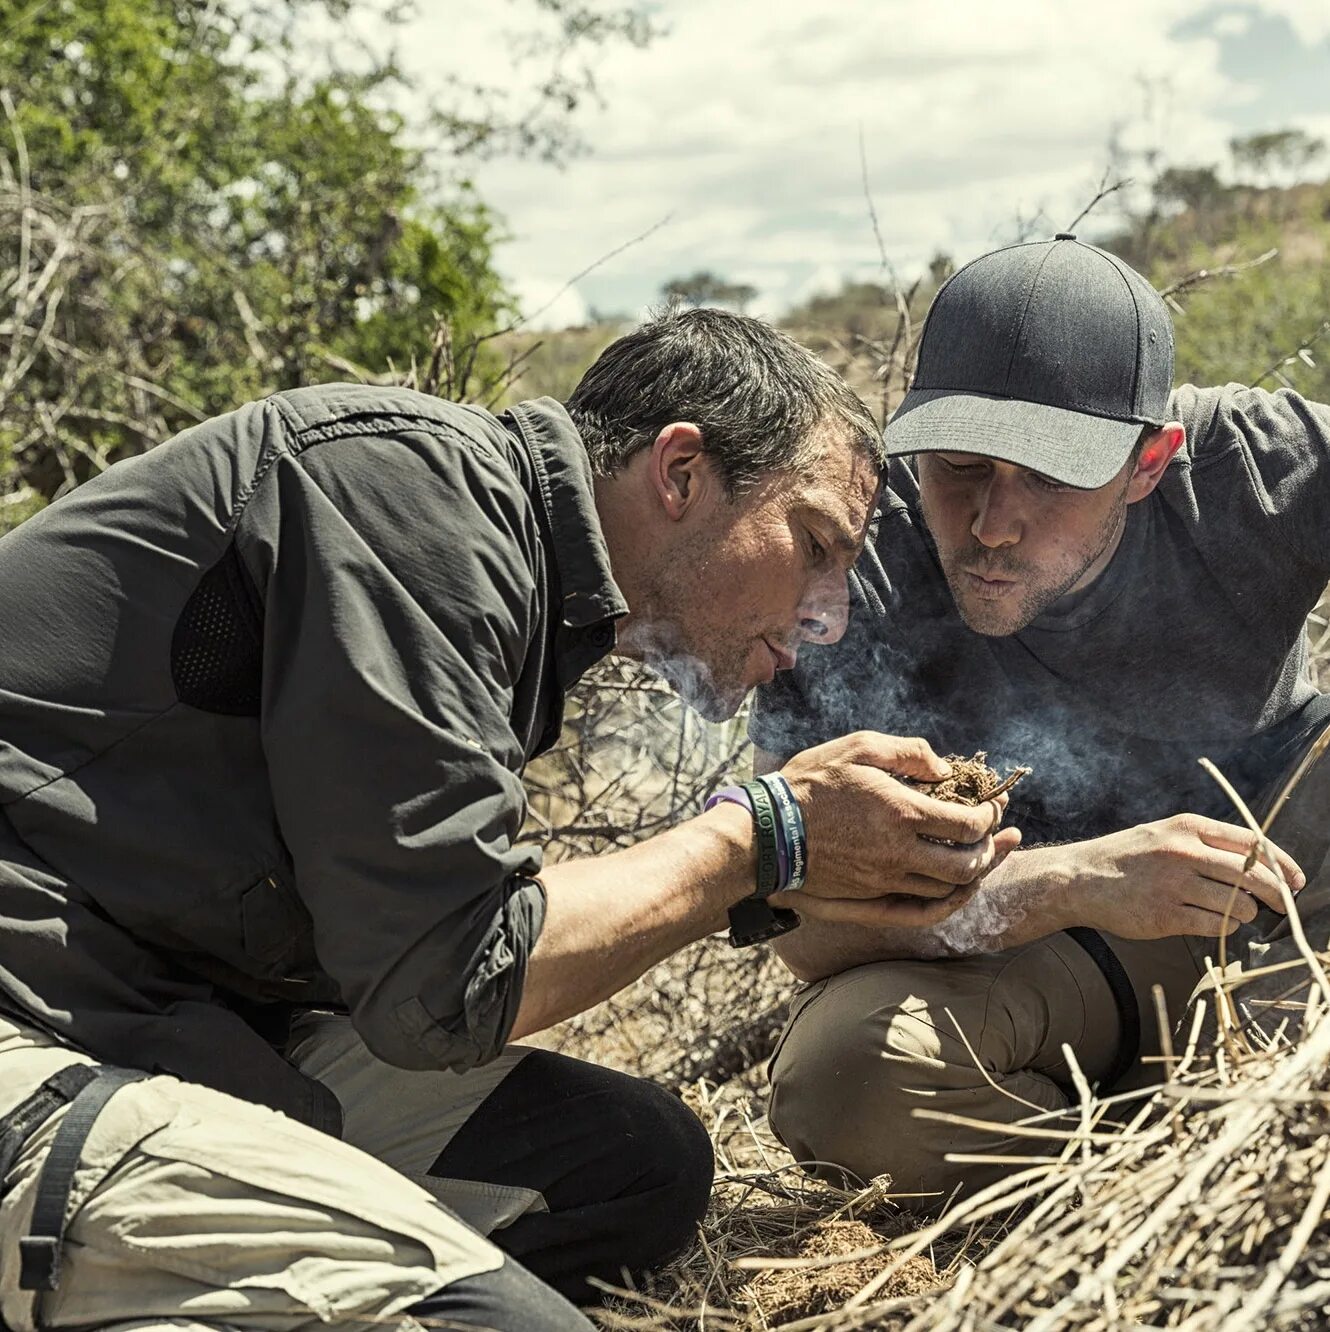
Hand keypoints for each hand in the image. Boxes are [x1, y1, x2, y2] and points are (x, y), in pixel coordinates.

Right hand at [770, 731, 1021, 927]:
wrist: (767, 832)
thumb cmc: (810, 784)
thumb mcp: (857, 747)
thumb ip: (908, 752)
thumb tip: (944, 769)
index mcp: (900, 813)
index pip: (967, 825)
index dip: (989, 817)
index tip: (991, 807)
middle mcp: (898, 853)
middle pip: (966, 865)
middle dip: (989, 850)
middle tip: (994, 835)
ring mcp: (884, 880)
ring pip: (947, 890)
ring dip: (973, 875)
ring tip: (982, 857)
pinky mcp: (870, 897)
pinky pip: (921, 908)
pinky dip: (947, 901)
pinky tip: (954, 890)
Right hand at [1060, 813, 1305, 938]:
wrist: (1076, 879)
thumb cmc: (1125, 858)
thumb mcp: (1164, 834)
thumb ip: (1205, 843)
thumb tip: (1260, 865)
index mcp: (1186, 827)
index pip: (1252, 843)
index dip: (1282, 863)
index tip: (1296, 879)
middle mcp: (1182, 852)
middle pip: (1253, 876)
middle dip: (1277, 895)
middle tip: (1283, 906)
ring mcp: (1173, 885)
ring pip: (1239, 905)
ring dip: (1245, 913)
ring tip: (1230, 911)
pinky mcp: (1165, 916)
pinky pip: (1216, 926)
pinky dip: (1223, 926)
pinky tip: (1210, 921)